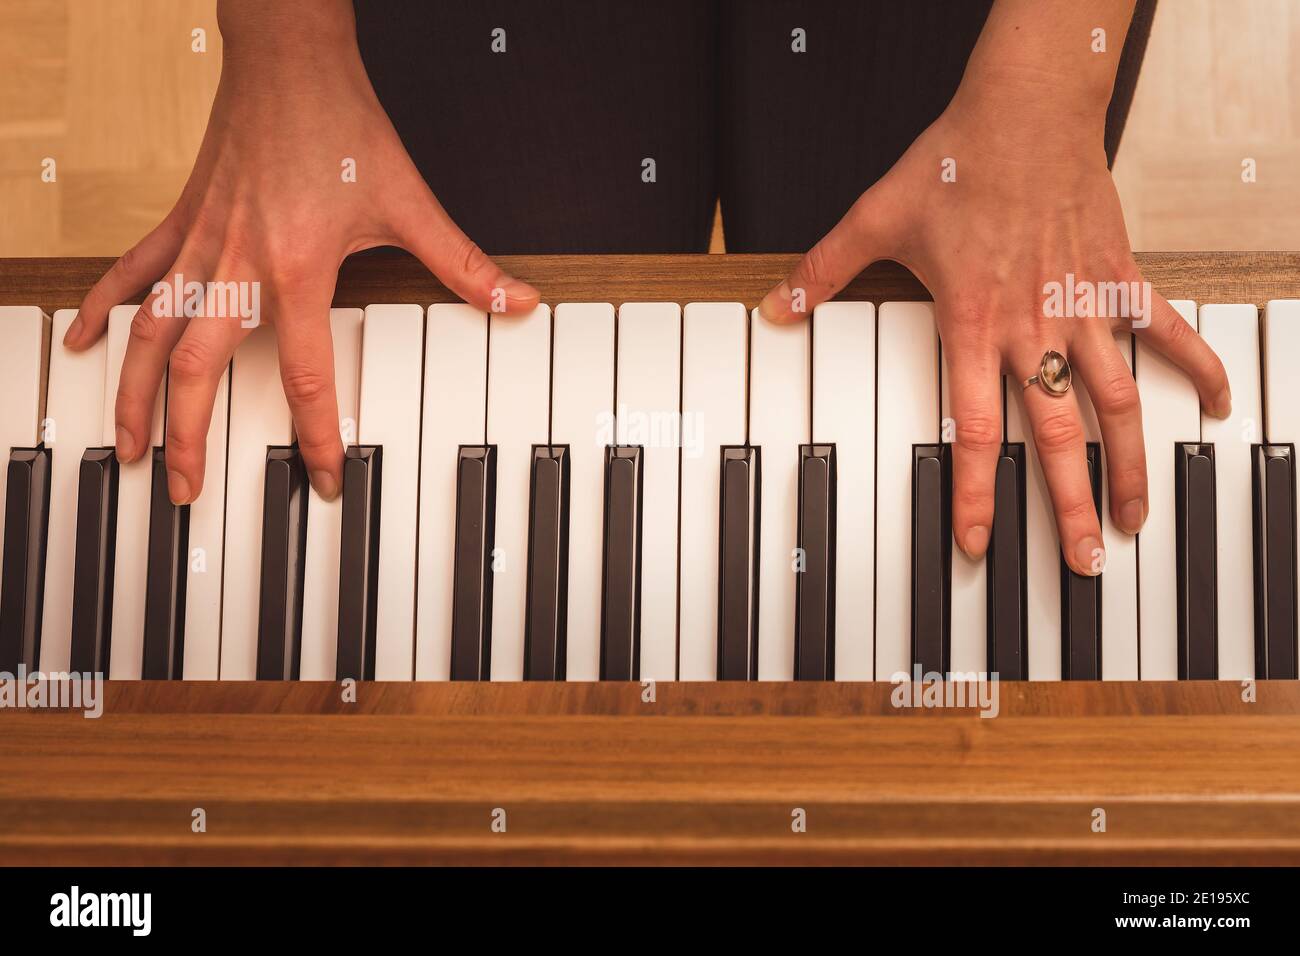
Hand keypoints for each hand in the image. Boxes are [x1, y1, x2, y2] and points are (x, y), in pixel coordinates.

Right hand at [66, 0, 537, 503]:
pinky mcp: (181, 222)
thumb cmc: (341, 125)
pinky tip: (86, 341)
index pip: (303, 375)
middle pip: (200, 371)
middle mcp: (237, 266)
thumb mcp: (410, 201)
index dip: (314, 435)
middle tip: (186, 489)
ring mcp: (200, 246)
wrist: (290, 61)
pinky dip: (106, 308)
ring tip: (126, 445)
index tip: (320, 479)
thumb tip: (518, 301)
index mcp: (297, 269)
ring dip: (134, 394)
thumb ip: (463, 264)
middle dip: (191, 438)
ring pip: (151, 334)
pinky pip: (131, 273)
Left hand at [759, 82, 1228, 575]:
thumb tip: (777, 307)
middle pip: (1056, 436)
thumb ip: (822, 272)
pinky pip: (1166, 332)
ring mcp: (1083, 308)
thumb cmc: (956, 163)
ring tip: (1136, 516)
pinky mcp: (1119, 279)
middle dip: (1069, 507)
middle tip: (1085, 562)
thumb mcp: (874, 218)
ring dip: (1129, 464)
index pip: (971, 430)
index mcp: (971, 324)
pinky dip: (1197, 366)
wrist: (1025, 109)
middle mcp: (1032, 328)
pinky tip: (1217, 406)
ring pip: (1117, 403)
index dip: (973, 493)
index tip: (977, 544)